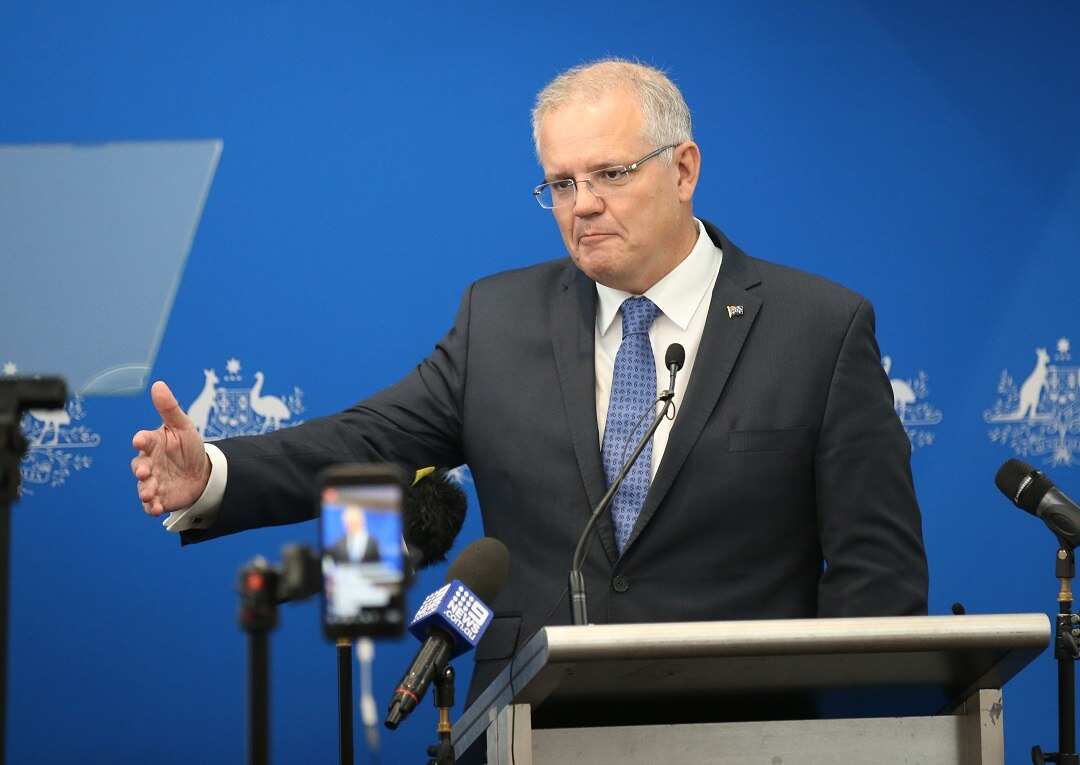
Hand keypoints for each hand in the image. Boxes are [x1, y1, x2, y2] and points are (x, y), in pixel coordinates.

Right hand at [131, 381, 210, 515]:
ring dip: (145, 490)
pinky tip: (156, 508)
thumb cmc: (188, 446)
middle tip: (145, 472)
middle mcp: (149, 463)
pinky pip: (151, 504)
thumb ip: (169, 408)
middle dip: (141, 470)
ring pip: (144, 487)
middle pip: (140, 466)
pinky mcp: (159, 498)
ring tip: (148, 493)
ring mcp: (153, 482)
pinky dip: (151, 507)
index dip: (142, 440)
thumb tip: (158, 385)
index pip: (144, 440)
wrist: (202, 473)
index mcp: (153, 444)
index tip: (140, 440)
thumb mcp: (183, 426)